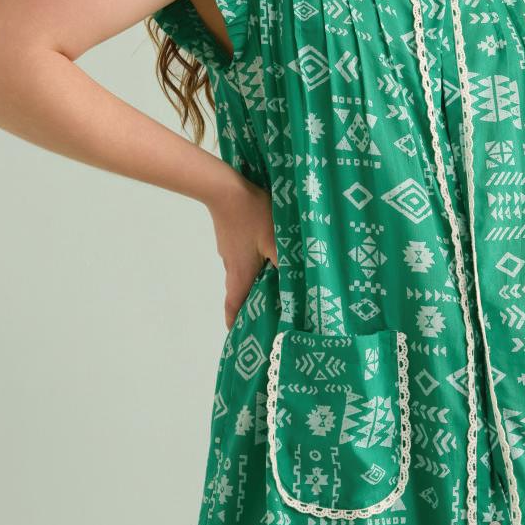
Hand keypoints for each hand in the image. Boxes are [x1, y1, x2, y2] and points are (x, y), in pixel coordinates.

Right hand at [207, 168, 278, 329]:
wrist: (225, 188)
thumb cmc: (251, 216)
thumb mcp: (276, 240)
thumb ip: (288, 262)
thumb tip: (300, 283)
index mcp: (240, 274)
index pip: (234, 307)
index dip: (235, 323)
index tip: (241, 335)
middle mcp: (232, 266)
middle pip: (239, 293)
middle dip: (250, 306)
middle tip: (266, 314)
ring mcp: (230, 251)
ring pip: (243, 275)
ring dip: (254, 284)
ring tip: (274, 287)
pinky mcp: (231, 238)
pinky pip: (243, 258)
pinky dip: (254, 266)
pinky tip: (268, 259)